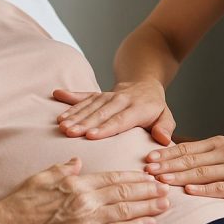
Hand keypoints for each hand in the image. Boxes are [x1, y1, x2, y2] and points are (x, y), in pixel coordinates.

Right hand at [0, 158, 170, 223]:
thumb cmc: (22, 202)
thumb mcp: (43, 177)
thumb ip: (64, 168)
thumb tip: (78, 161)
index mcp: (77, 182)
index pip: (113, 177)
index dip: (134, 177)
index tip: (149, 175)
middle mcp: (86, 199)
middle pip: (124, 192)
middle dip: (148, 190)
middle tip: (166, 188)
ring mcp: (86, 220)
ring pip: (125, 211)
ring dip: (148, 207)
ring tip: (164, 204)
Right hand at [53, 80, 175, 145]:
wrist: (144, 83)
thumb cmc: (154, 108)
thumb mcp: (166, 116)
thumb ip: (165, 127)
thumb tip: (163, 140)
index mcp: (139, 108)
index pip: (121, 120)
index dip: (106, 127)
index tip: (91, 135)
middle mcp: (122, 99)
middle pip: (102, 112)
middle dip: (84, 123)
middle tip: (70, 132)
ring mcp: (108, 95)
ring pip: (90, 105)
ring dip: (74, 114)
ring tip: (61, 124)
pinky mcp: (99, 93)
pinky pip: (84, 95)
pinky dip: (71, 96)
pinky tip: (57, 95)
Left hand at [144, 136, 223, 202]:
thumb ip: (208, 155)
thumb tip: (180, 160)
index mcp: (220, 143)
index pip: (188, 148)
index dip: (167, 154)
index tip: (148, 158)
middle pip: (191, 159)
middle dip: (167, 165)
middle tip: (147, 170)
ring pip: (202, 172)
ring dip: (180, 176)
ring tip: (161, 180)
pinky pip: (220, 187)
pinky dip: (203, 189)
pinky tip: (188, 192)